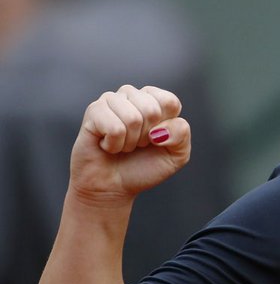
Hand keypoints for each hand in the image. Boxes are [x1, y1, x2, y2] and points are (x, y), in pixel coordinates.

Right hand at [69, 85, 190, 204]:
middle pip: (152, 109)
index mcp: (156, 101)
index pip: (169, 101)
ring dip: (130, 142)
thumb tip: (161, 128)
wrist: (114, 188)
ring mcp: (112, 100)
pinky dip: (114, 145)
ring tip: (122, 145)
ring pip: (132, 118)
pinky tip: (108, 146)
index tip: (156, 139)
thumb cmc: (144, 168)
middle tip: (137, 144)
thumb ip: (181, 136)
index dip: (166, 128)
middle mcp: (133, 96)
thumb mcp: (176, 156)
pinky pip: (114, 128)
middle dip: (146, 136)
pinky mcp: (94, 110)